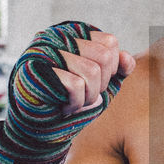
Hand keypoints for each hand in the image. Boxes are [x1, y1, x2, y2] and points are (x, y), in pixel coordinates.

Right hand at [0, 21, 135, 163]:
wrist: (40, 129)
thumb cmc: (71, 102)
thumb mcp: (101, 85)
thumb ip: (117, 69)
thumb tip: (127, 59)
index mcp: (74, 34)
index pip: (109, 42)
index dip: (110, 69)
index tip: (94, 82)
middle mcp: (58, 36)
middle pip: (103, 57)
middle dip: (100, 84)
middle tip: (83, 95)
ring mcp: (44, 51)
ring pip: (91, 71)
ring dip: (88, 95)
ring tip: (74, 101)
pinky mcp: (35, 70)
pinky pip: (75, 85)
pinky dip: (75, 102)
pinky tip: (63, 106)